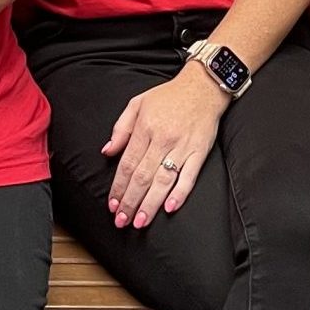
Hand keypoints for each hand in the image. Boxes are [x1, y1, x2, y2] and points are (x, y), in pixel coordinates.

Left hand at [99, 64, 227, 227]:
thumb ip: (121, 129)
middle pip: (142, 176)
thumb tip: (107, 152)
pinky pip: (190, 175)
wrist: (203, 87)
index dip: (118, 187)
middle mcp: (162, 139)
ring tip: (141, 221)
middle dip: (130, 202)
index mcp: (144, 128)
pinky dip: (181, 193)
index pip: (127, 164)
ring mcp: (182, 146)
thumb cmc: (168, 96)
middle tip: (122, 221)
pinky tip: (170, 208)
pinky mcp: (200, 151)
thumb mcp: (137, 104)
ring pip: (163, 180)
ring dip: (151, 203)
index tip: (112, 204)